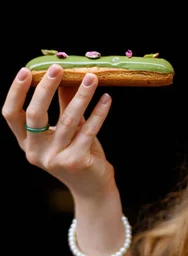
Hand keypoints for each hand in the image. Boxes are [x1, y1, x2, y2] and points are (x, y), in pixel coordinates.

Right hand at [2, 64, 115, 198]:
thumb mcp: (67, 129)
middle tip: (57, 68)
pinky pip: (88, 130)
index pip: (12, 114)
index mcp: (27, 142)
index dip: (16, 92)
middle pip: (35, 115)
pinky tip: (106, 98)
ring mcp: (55, 159)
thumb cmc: (79, 153)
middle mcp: (36, 152)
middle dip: (45, 88)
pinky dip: (99, 113)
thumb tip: (65, 74)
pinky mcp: (76, 162)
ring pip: (67, 120)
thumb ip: (64, 105)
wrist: (93, 188)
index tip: (25, 71)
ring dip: (81, 96)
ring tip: (92, 77)